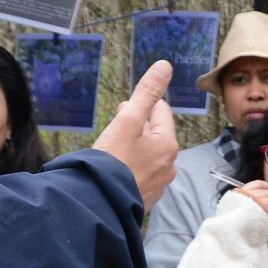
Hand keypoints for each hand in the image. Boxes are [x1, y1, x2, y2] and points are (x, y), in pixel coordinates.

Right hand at [95, 62, 180, 209]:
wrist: (98, 202)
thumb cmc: (112, 161)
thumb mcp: (127, 121)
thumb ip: (146, 93)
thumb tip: (164, 65)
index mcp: (168, 144)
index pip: (161, 112)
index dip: (141, 106)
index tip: (124, 109)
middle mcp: (169, 165)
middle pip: (155, 135)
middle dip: (137, 127)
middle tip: (116, 125)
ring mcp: (159, 184)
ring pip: (149, 156)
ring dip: (134, 149)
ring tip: (114, 149)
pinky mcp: (146, 198)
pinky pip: (142, 175)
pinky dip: (131, 169)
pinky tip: (116, 170)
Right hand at [233, 183, 267, 221]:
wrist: (232, 230)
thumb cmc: (234, 216)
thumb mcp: (235, 201)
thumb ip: (246, 193)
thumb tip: (265, 189)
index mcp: (243, 192)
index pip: (258, 184)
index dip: (266, 185)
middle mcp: (251, 197)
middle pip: (266, 192)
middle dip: (267, 197)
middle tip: (263, 204)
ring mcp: (260, 205)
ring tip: (264, 211)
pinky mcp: (266, 214)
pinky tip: (266, 215)